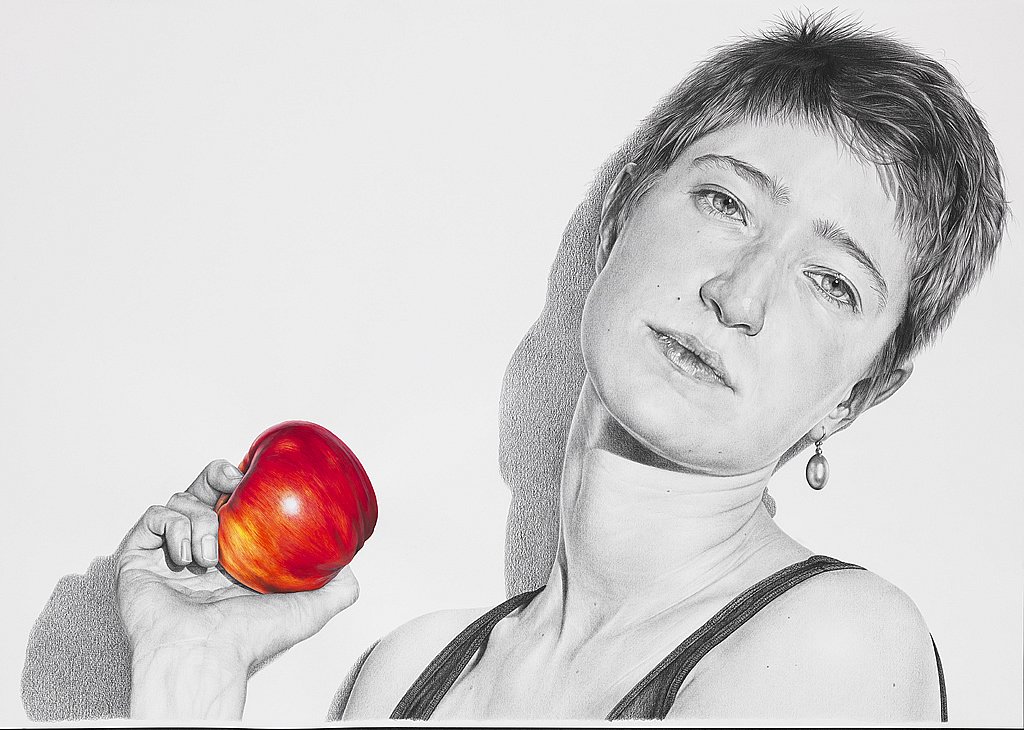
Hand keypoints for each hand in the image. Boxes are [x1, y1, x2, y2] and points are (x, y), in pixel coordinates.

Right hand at [115, 459, 359, 718]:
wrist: (205, 656)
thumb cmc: (249, 640)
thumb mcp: (310, 609)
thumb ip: (336, 588)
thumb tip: (353, 568)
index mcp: (232, 558)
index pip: (234, 504)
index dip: (243, 484)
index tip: (256, 477)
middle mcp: (199, 552)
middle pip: (203, 489)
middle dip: (217, 476)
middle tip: (234, 483)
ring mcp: (167, 554)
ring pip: (180, 501)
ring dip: (199, 518)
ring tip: (211, 556)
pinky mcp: (137, 558)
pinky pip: (153, 517)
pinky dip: (173, 526)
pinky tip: (187, 554)